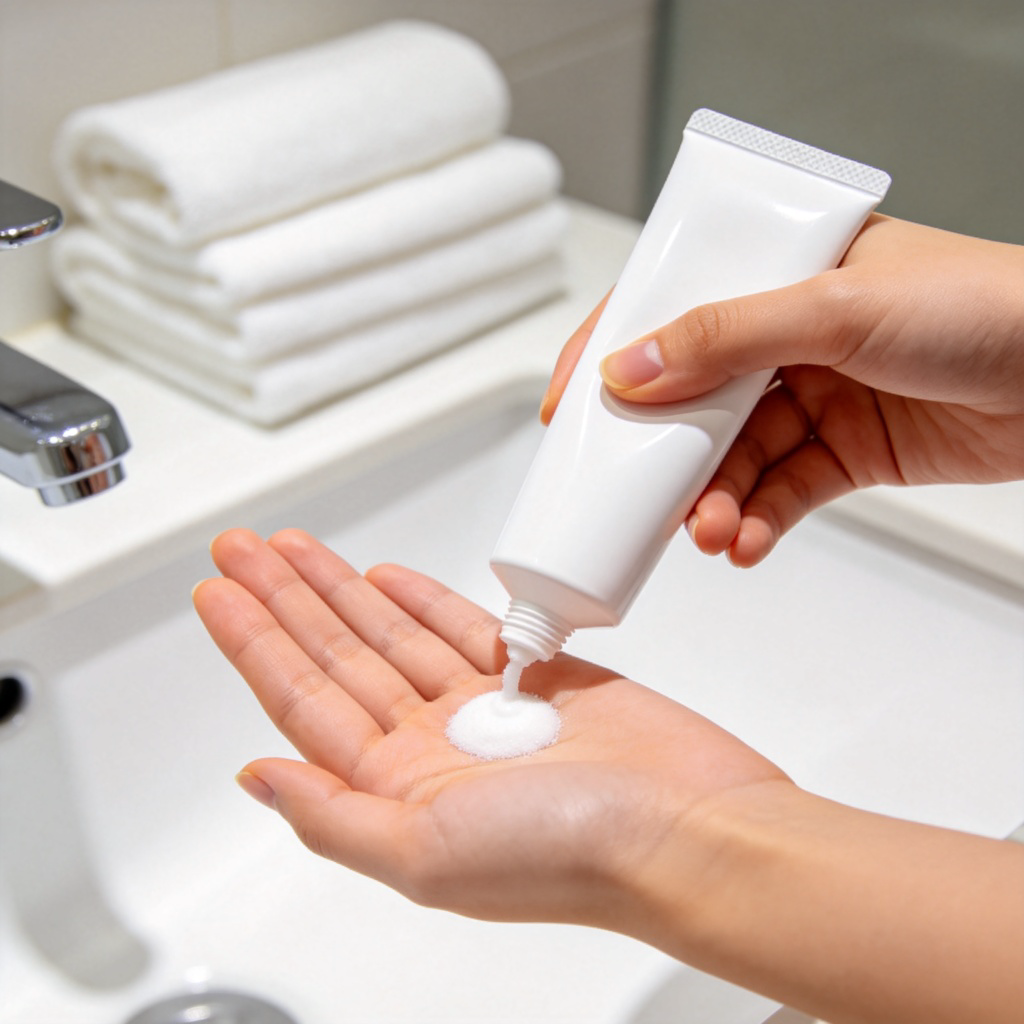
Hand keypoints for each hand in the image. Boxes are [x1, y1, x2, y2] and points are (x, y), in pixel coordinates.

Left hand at [192, 527, 786, 927]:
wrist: (690, 827)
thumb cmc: (573, 855)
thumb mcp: (427, 855)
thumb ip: (333, 816)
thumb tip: (255, 778)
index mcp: (400, 791)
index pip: (304, 702)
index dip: (255, 643)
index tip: (218, 594)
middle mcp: (434, 749)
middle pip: (338, 656)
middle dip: (285, 600)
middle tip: (241, 548)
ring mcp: (484, 709)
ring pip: (391, 635)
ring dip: (342, 589)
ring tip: (295, 548)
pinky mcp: (536, 677)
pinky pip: (462, 627)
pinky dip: (422, 599)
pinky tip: (383, 577)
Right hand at [541, 216, 1023, 565]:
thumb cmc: (983, 306)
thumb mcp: (836, 307)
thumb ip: (726, 338)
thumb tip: (628, 369)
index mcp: (778, 273)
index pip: (670, 306)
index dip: (612, 357)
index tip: (570, 412)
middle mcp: (788, 335)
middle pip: (694, 398)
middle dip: (661, 453)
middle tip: (630, 496)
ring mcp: (814, 397)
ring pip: (734, 456)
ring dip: (711, 499)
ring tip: (706, 531)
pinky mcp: (843, 453)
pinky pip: (781, 493)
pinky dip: (757, 521)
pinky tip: (744, 543)